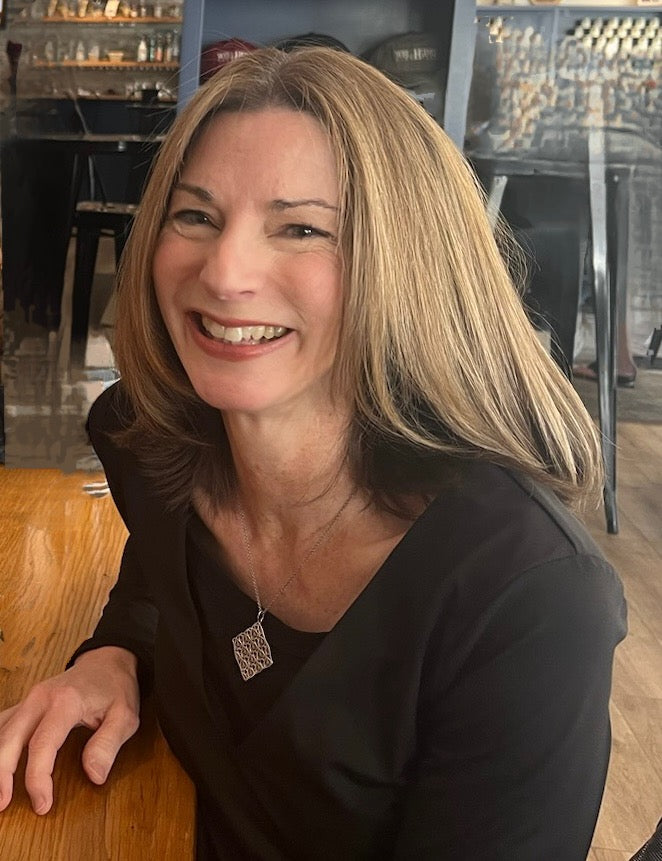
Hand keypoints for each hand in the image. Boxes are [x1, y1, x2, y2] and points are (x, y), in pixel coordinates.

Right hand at [0, 646, 139, 814]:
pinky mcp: (24, 705)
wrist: (106, 661)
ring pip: (0, 732)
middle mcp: (41, 698)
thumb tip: (94, 775)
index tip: (42, 804)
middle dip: (1, 774)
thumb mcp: (125, 715)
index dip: (37, 778)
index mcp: (66, 701)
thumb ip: (109, 745)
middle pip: (8, 739)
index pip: (42, 744)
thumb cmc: (115, 688)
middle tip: (3, 805)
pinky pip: (2, 725)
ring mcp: (29, 700)